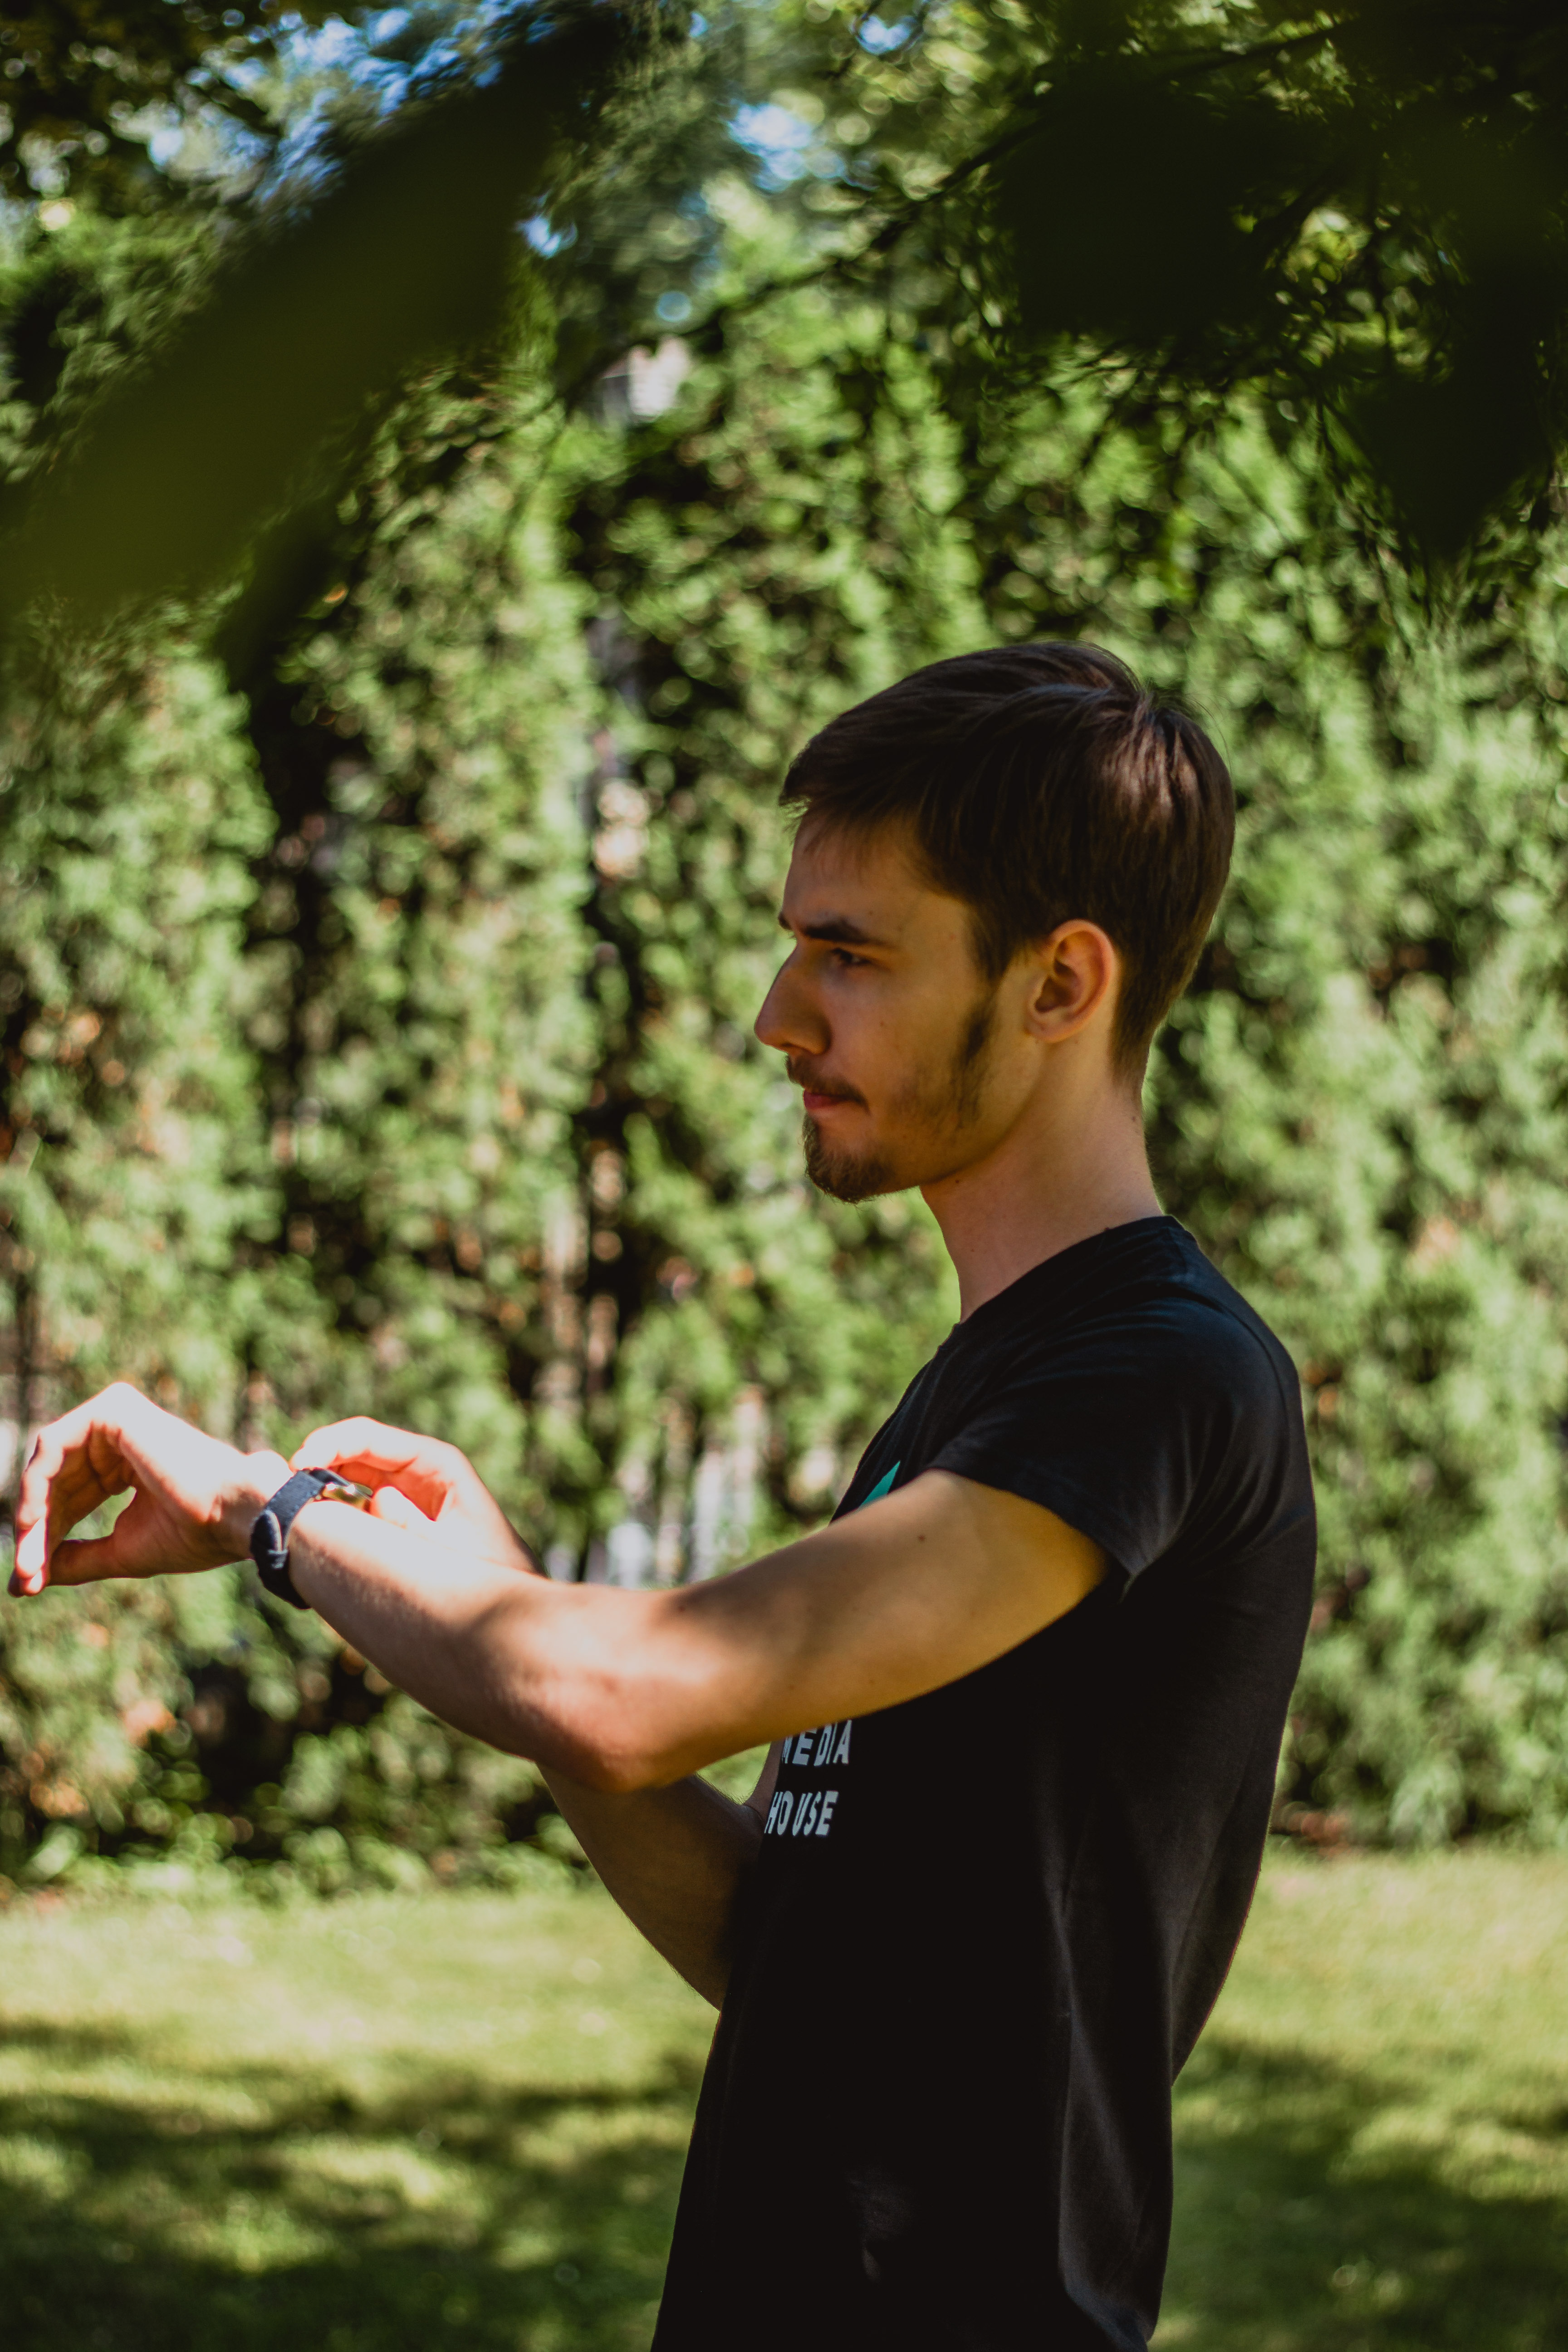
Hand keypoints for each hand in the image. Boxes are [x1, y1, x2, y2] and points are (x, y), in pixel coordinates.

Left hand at [11, 1383, 289, 1596]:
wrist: (231, 1515)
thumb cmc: (193, 1534)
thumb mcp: (122, 1551)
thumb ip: (79, 1558)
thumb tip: (30, 1578)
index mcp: (131, 1461)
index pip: (75, 1494)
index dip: (50, 1536)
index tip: (31, 1580)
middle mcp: (122, 1435)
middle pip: (58, 1481)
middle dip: (36, 1530)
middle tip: (26, 1577)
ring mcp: (118, 1417)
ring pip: (49, 1464)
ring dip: (32, 1514)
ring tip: (30, 1561)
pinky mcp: (113, 1410)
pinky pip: (52, 1446)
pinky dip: (35, 1487)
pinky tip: (34, 1523)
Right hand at [290, 1418, 536, 1571]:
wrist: (505, 1612)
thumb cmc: (485, 1575)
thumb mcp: (442, 1551)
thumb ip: (404, 1527)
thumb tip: (376, 1500)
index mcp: (436, 1464)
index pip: (370, 1438)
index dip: (330, 1444)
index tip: (298, 1465)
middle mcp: (420, 1472)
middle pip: (355, 1452)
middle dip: (318, 1463)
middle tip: (284, 1486)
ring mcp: (406, 1495)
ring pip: (351, 1477)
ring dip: (322, 1487)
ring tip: (294, 1507)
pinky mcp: (396, 1521)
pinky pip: (357, 1505)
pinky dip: (335, 1511)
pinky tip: (313, 1526)